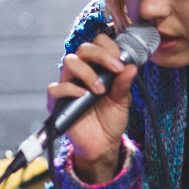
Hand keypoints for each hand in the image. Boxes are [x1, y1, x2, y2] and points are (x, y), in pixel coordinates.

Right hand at [46, 34, 138, 183]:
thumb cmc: (111, 119)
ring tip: (100, 89)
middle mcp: (81, 72)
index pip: (98, 44)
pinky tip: (82, 95)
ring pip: (70, 63)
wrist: (103, 144)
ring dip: (88, 73)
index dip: (109, 48)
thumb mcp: (123, 101)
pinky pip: (56, 88)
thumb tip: (132, 66)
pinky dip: (69, 89)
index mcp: (98, 67)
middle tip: (115, 69)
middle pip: (83, 48)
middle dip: (101, 55)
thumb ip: (124, 84)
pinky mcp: (58, 101)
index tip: (121, 61)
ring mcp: (68, 84)